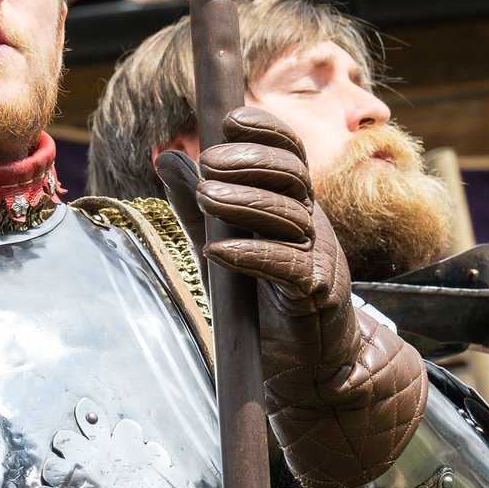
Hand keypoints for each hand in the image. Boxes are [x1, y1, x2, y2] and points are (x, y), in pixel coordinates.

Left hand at [157, 110, 425, 487]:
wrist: (309, 368)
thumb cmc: (266, 305)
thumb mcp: (226, 246)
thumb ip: (197, 207)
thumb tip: (167, 158)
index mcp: (296, 206)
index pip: (290, 152)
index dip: (265, 129)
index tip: (228, 119)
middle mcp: (315, 225)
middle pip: (293, 175)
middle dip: (250, 161)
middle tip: (208, 161)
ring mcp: (321, 258)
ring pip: (291, 215)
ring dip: (245, 201)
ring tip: (205, 196)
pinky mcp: (317, 296)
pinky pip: (289, 267)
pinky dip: (253, 255)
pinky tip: (219, 252)